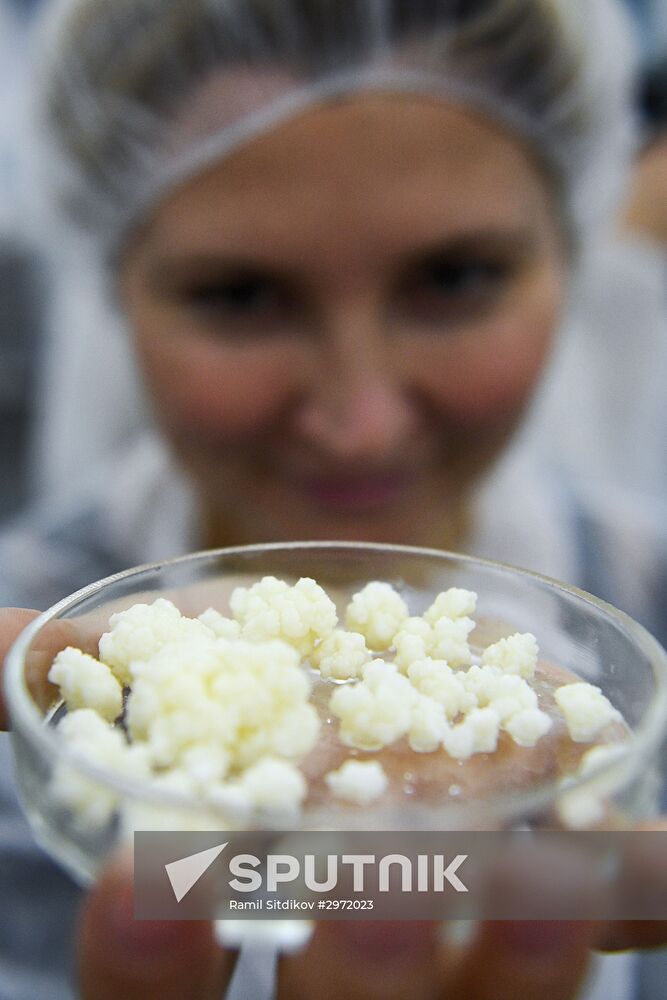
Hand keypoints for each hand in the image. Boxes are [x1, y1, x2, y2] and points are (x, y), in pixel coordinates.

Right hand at [1, 610, 665, 998]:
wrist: (368, 782)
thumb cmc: (241, 755)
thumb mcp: (170, 728)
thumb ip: (87, 700)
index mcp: (215, 959)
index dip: (145, 955)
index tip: (142, 882)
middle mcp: (329, 994)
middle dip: (360, 963)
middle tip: (386, 883)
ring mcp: (441, 983)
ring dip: (522, 948)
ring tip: (569, 867)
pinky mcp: (531, 951)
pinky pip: (590, 948)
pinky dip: (629, 903)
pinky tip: (651, 860)